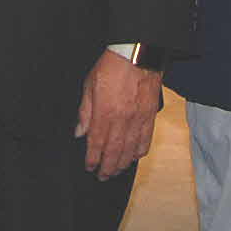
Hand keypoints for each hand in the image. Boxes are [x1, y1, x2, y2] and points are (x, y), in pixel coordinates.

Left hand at [75, 50, 163, 177]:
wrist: (139, 54)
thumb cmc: (112, 66)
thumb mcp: (90, 85)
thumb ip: (85, 111)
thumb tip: (79, 132)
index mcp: (105, 112)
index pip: (96, 143)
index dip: (92, 158)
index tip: (89, 166)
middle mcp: (122, 119)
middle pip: (114, 151)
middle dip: (107, 167)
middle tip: (102, 176)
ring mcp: (138, 119)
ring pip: (130, 150)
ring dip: (122, 164)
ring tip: (116, 171)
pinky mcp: (150, 116)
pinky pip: (146, 140)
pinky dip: (139, 152)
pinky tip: (134, 157)